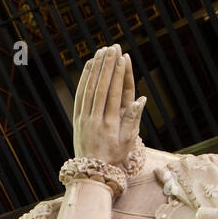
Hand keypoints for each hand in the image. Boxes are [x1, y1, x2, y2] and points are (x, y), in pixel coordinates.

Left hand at [72, 44, 145, 165]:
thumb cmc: (114, 156)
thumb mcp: (127, 142)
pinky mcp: (77, 118)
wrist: (91, 170)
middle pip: (101, 87)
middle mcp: (95, 119)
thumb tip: (141, 99)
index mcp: (109, 125)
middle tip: (113, 48)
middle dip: (107, 66)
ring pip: (89, 88)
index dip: (118, 75)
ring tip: (102, 51)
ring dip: (96, 68)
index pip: (114, 94)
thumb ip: (133, 120)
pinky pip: (80, 95)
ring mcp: (84, 118)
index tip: (122, 59)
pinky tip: (89, 66)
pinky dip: (84, 79)